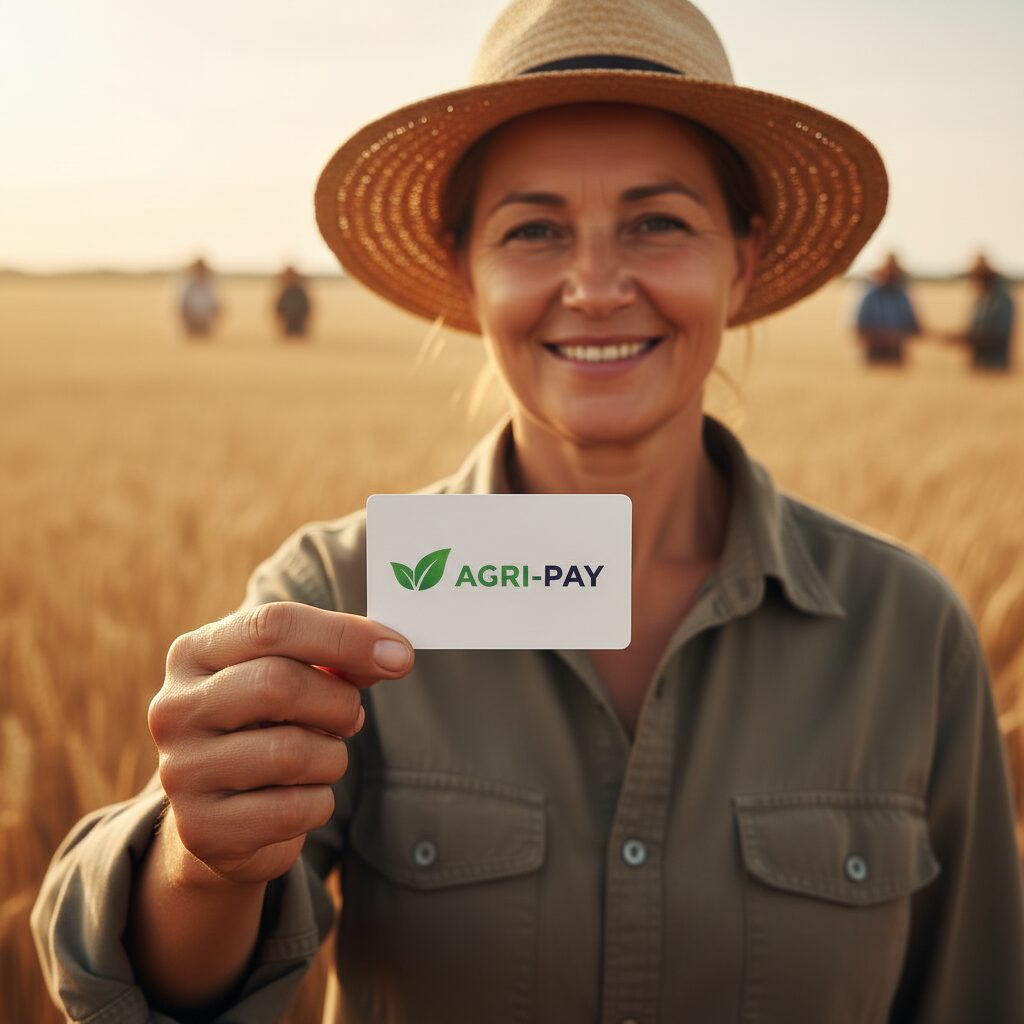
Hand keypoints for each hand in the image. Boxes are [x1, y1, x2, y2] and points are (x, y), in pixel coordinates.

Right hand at [149, 602, 413, 885]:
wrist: (224, 820)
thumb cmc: (271, 727)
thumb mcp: (294, 678)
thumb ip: (337, 657)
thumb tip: (392, 653)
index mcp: (195, 654)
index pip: (273, 625)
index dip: (346, 636)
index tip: (400, 655)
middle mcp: (174, 709)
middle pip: (278, 683)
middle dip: (338, 702)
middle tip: (353, 717)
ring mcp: (181, 772)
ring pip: (293, 752)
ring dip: (332, 757)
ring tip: (321, 759)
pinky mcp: (202, 830)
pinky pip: (293, 810)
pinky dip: (318, 803)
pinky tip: (301, 799)